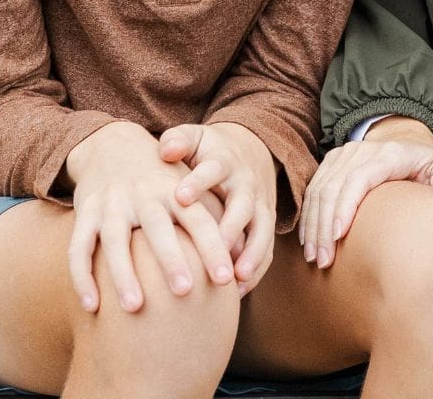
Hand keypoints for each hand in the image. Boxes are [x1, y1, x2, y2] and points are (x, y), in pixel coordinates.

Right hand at [63, 120, 236, 313]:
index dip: (213, 247)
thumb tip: (239, 262)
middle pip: (159, 228)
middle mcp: (144, 196)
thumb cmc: (161, 181)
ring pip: (114, 241)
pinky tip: (92, 306)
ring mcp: (112, 204)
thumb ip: (210, 219)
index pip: (199, 220)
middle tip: (186, 292)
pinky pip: (78, 247)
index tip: (226, 279)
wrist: (113, 145)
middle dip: (172, 260)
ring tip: (135, 308)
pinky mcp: (85, 213)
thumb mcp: (188, 190)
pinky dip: (82, 277)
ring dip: (123, 275)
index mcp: (176, 191)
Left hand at [157, 122, 277, 295]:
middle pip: (242, 207)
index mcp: (224, 162)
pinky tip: (236, 294)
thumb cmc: (207, 152)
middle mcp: (246, 185)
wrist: (248, 153)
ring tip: (233, 281)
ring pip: (261, 231)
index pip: (213, 170)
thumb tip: (165, 149)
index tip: (180, 197)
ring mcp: (260, 206)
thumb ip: (178, 141)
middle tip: (214, 250)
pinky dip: (255, 271)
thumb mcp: (194, 138)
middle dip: (230, 229)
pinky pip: (266, 250)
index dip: (199, 182)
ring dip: (250, 256)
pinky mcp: (265, 225)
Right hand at [298, 117, 432, 267]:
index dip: (346, 205)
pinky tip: (308, 241)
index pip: (360, 178)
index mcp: (390, 153)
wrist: (407, 143)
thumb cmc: (427, 164)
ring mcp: (343, 154)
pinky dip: (308, 216)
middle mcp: (362, 150)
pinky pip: (312, 189)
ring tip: (314, 257)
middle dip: (324, 227)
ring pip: (319, 190)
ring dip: (312, 225)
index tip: (338, 236)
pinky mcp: (331, 161)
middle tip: (323, 260)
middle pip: (334, 188)